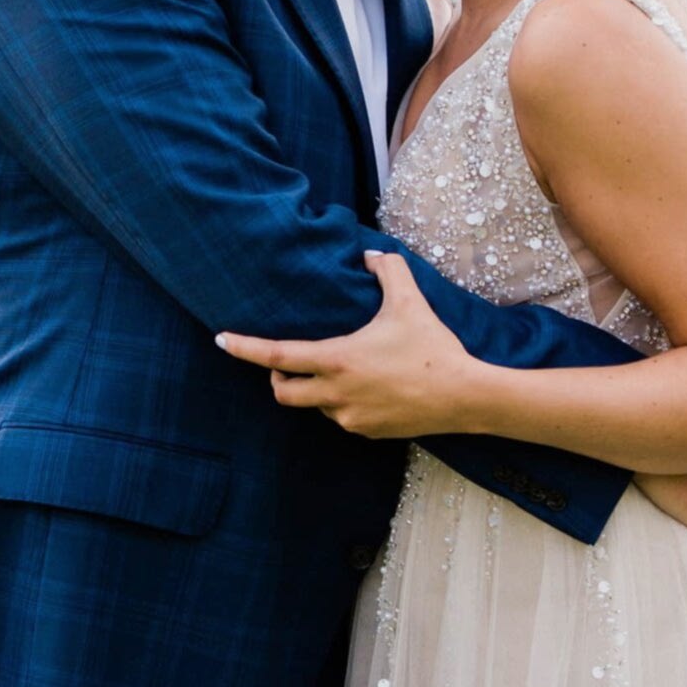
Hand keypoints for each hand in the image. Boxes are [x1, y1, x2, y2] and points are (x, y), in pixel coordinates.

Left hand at [216, 251, 472, 437]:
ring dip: (316, 389)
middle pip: (283, 391)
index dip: (244, 348)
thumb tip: (370, 254)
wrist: (465, 396)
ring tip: (345, 369)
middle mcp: (335, 394)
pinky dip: (342, 402)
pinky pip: (342, 417)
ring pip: (315, 405)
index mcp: (337, 360)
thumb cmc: (432, 348)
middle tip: (287, 361)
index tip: (220, 339)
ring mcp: (350, 417)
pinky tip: (369, 388)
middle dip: (277, 376)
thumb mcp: (409, 301)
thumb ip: (387, 270)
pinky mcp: (368, 432)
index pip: (277, 356)